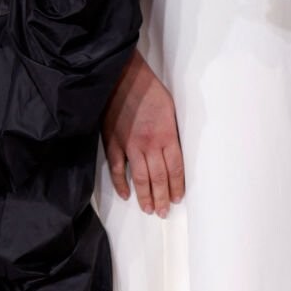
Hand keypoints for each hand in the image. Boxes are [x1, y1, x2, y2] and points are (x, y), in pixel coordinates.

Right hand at [101, 49, 183, 215]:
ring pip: (139, 178)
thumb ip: (172, 133)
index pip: (175, 169)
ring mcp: (129, 146)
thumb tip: (173, 151)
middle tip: (164, 212)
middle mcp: (149, 145)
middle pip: (158, 178)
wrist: (122, 78)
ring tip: (149, 210)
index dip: (177, 186)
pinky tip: (126, 195)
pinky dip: (121, 184)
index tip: (178, 198)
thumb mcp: (171, 110)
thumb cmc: (149, 90)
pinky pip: (117, 169)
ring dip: (145, 197)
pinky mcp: (112, 143)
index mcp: (166, 136)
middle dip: (163, 197)